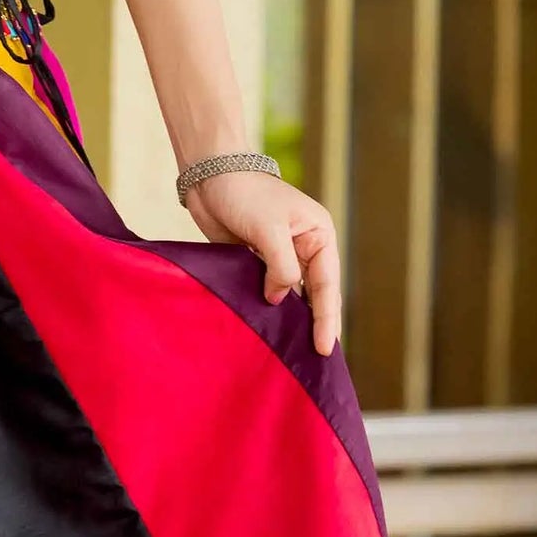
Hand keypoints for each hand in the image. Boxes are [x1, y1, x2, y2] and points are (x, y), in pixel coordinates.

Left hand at [183, 170, 341, 356]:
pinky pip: (267, 290)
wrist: (209, 175)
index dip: (326, 318)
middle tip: (316, 360)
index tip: (323, 348)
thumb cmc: (244, 193)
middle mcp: (305, 247)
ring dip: (292, 319)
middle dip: (316, 325)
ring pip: (292, 295)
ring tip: (295, 352)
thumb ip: (281, 266)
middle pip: (315, 295)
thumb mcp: (269, 229)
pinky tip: (268, 330)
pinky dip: (269, 309)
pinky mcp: (255, 261)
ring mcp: (280, 255)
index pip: (326, 285)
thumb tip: (279, 298)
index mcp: (319, 235)